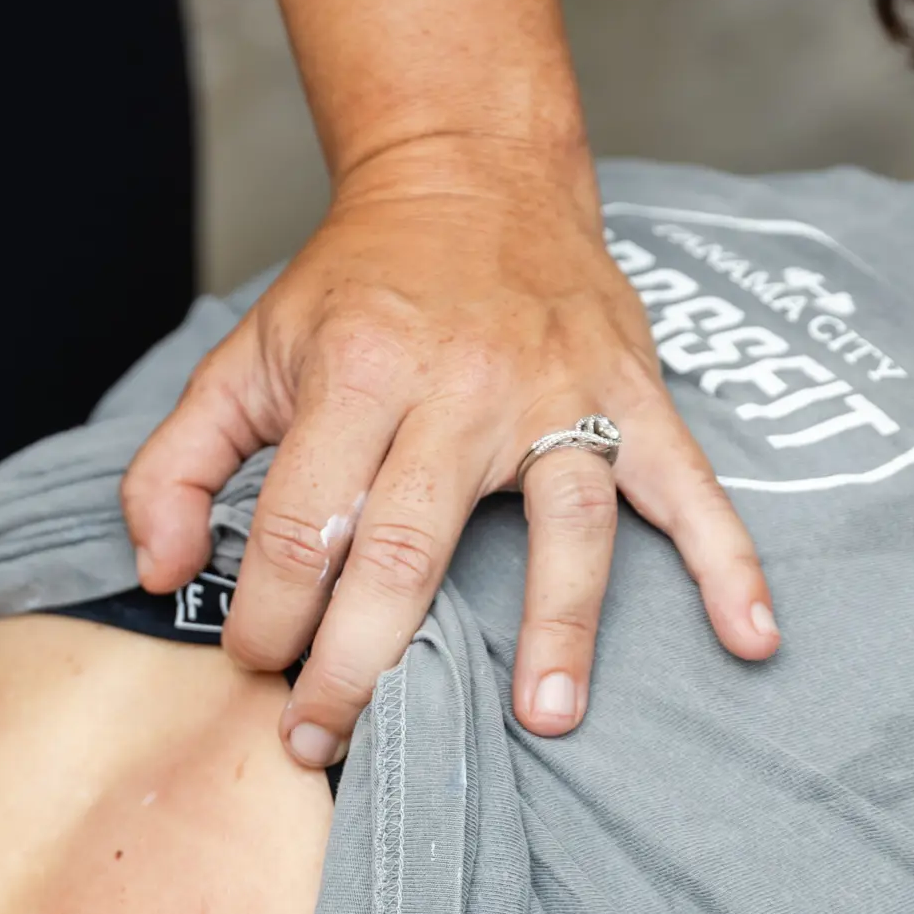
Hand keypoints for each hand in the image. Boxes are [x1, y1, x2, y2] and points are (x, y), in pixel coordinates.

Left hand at [122, 134, 778, 766]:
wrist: (471, 173)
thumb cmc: (353, 289)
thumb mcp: (246, 355)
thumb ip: (182, 465)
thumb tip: (163, 573)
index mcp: (358, 369)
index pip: (307, 519)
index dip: (272, 609)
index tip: (257, 668)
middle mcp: (461, 381)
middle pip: (410, 544)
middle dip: (363, 659)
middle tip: (332, 739)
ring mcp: (558, 392)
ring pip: (561, 524)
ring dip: (556, 628)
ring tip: (541, 721)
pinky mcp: (632, 396)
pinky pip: (690, 485)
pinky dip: (728, 561)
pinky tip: (751, 636)